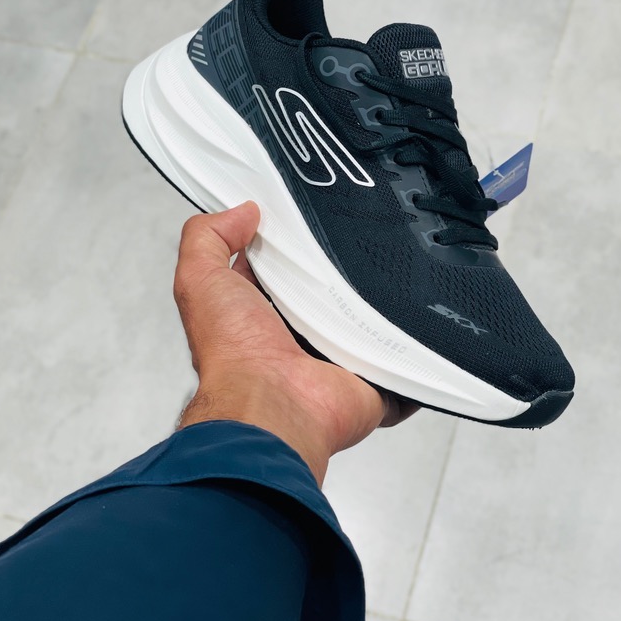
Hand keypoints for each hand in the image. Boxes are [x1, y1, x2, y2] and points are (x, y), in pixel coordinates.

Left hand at [173, 202, 417, 483]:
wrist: (273, 409)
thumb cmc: (234, 356)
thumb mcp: (200, 280)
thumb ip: (208, 238)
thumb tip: (241, 212)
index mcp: (258, 314)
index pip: (279, 267)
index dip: (290, 241)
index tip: (309, 211)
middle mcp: (296, 338)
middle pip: (329, 291)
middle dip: (344, 267)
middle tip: (359, 237)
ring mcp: (336, 360)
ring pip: (368, 321)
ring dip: (379, 303)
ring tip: (392, 270)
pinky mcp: (372, 381)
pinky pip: (403, 364)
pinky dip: (413, 350)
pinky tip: (420, 323)